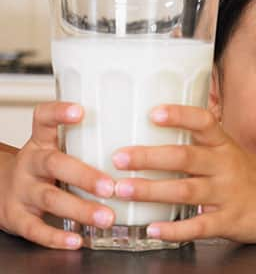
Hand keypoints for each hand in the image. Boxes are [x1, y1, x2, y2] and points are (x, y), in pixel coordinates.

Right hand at [0, 102, 115, 249]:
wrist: (1, 191)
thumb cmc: (45, 170)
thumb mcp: (59, 149)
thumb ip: (90, 144)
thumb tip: (145, 139)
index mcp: (42, 143)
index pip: (43, 119)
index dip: (58, 113)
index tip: (80, 110)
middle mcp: (31, 163)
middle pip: (55, 164)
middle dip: (85, 176)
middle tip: (110, 186)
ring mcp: (22, 190)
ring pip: (50, 198)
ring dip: (81, 209)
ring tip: (106, 218)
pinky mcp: (17, 217)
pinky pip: (35, 228)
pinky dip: (56, 237)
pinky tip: (77, 240)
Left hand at [111, 105, 255, 242]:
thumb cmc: (249, 175)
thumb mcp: (230, 152)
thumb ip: (199, 144)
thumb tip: (153, 133)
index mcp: (224, 145)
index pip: (204, 122)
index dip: (180, 116)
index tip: (153, 112)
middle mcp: (226, 166)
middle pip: (186, 157)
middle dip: (149, 157)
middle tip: (118, 157)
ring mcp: (228, 194)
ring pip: (187, 190)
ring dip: (152, 190)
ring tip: (123, 190)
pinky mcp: (229, 220)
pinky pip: (199, 226)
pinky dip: (174, 229)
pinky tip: (152, 229)